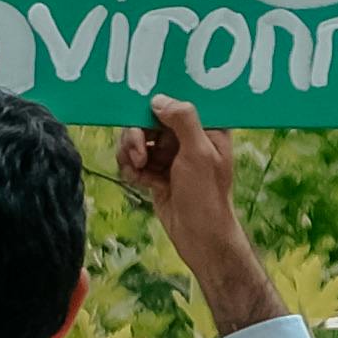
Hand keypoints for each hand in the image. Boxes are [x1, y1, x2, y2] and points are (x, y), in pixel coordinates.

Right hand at [111, 101, 285, 337]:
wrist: (199, 237)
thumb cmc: (206, 196)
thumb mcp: (199, 153)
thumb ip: (183, 120)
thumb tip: (158, 100)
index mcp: (206, 127)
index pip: (176, 102)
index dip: (156, 105)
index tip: (142, 114)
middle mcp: (187, 137)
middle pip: (149, 119)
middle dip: (137, 135)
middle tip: (138, 154)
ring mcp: (170, 155)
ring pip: (137, 139)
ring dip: (130, 153)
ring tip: (137, 170)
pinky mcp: (156, 171)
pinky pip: (133, 159)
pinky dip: (130, 169)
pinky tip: (138, 181)